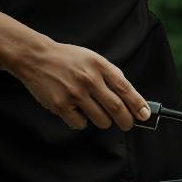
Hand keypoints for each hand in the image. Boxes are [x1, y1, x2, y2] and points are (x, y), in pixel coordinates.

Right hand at [12, 40, 150, 131]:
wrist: (36, 58)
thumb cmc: (66, 58)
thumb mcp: (91, 57)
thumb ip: (109, 73)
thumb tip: (128, 93)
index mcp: (99, 65)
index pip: (125, 88)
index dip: (138, 104)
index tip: (145, 114)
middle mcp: (89, 79)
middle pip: (116, 108)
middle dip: (126, 120)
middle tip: (127, 124)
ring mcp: (75, 93)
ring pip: (101, 120)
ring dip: (104, 121)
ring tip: (97, 113)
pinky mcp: (61, 105)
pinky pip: (80, 124)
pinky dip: (82, 121)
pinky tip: (76, 111)